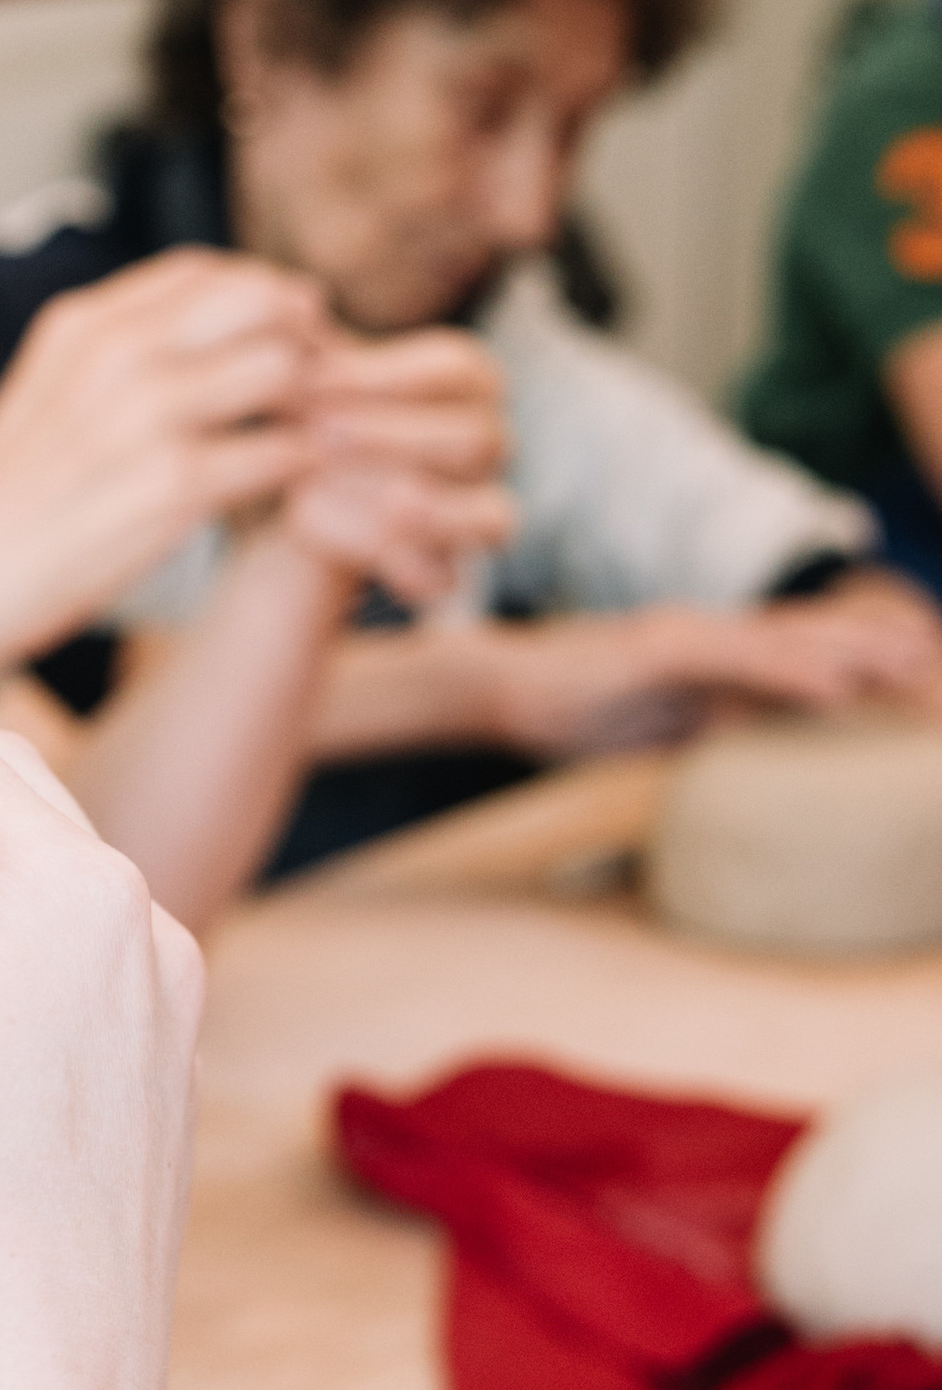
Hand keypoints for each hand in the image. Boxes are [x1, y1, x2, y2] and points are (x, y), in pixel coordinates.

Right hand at [0, 250, 329, 701]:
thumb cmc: (0, 516)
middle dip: (308, 338)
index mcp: (78, 325)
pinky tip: (298, 493)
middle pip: (260, 300)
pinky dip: (308, 469)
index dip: (262, 294)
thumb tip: (198, 343)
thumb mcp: (43, 401)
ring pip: (286, 369)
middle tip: (323, 387)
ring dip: (318, 405)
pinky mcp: (172, 487)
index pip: (203, 269)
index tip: (284, 334)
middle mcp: (112, 353)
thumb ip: (113, 361)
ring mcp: (144, 416)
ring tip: (316, 441)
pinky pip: (284, 452)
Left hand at [280, 326, 512, 609]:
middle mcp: (488, 443)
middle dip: (391, 437)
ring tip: (321, 491)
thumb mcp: (299, 379)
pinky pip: (447, 576)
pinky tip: (334, 545)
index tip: (314, 378)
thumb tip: (294, 310)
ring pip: (487, 514)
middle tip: (314, 432)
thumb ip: (305, 350)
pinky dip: (393, 566)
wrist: (274, 501)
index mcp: (464, 382)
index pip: (455, 369)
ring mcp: (479, 508)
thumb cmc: (296, 419)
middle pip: (476, 440)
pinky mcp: (449, 567)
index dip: (386, 376)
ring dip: (402, 505)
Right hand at [477, 588, 941, 758]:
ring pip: (790, 639)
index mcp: (711, 653)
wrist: (492, 685)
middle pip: (812, 636)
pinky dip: (792, 669)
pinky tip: (837, 684)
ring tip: (917, 662)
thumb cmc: (567, 708)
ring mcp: (686, 637)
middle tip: (939, 664)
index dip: (864, 656)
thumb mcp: (655, 726)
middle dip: (883, 647)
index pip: (803, 651)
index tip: (921, 673)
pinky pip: (738, 659)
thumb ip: (705, 728)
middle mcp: (709, 634)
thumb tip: (750, 756)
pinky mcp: (660, 649)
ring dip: (858, 650)